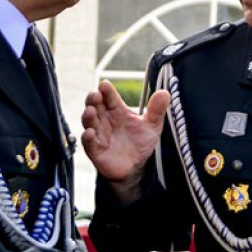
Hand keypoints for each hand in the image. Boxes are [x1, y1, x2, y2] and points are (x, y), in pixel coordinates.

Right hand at [81, 81, 169, 201]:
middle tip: (95, 95)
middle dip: (93, 99)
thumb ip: (156, 110)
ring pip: (88, 121)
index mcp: (117, 110)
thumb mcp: (152, 125)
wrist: (136, 166)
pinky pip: (88, 142)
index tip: (105, 85)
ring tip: (90, 111)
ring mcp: (98, 134)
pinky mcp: (95, 150)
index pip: (109, 97)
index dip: (106, 90)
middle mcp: (105, 119)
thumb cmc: (140, 142)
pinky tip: (90, 133)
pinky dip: (87, 137)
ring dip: (88, 115)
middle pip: (95, 105)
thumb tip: (165, 92)